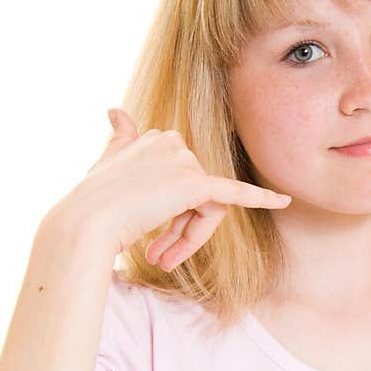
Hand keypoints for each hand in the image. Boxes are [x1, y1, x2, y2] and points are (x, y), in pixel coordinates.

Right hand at [51, 108, 290, 265]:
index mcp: (156, 137)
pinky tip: (283, 201)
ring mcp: (183, 161)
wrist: (86, 222)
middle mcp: (172, 142)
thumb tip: (116, 110)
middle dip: (182, 231)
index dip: (172, 218)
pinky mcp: (194, 184)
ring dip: (188, 240)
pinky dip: (261, 198)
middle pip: (198, 197)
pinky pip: (234, 194)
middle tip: (160, 258)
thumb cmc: (92, 203)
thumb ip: (120, 139)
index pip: (182, 182)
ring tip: (161, 259)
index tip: (152, 243)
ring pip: (206, 210)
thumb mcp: (108, 163)